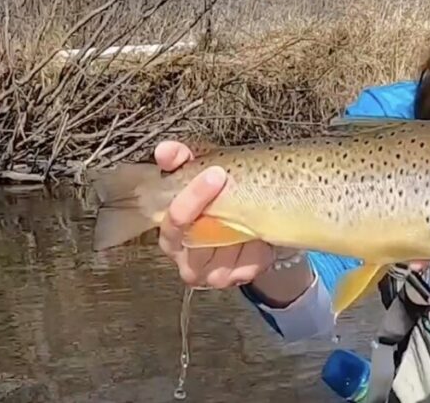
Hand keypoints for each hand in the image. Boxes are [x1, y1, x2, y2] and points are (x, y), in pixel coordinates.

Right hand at [154, 140, 274, 288]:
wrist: (254, 227)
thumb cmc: (219, 199)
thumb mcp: (203, 173)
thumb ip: (183, 161)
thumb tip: (164, 150)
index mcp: (171, 232)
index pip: (173, 220)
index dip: (192, 197)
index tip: (216, 173)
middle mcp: (186, 258)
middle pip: (198, 241)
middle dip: (223, 211)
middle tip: (244, 191)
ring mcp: (211, 273)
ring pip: (228, 252)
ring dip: (245, 228)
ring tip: (259, 207)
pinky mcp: (237, 279)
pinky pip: (251, 264)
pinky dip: (260, 246)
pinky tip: (264, 232)